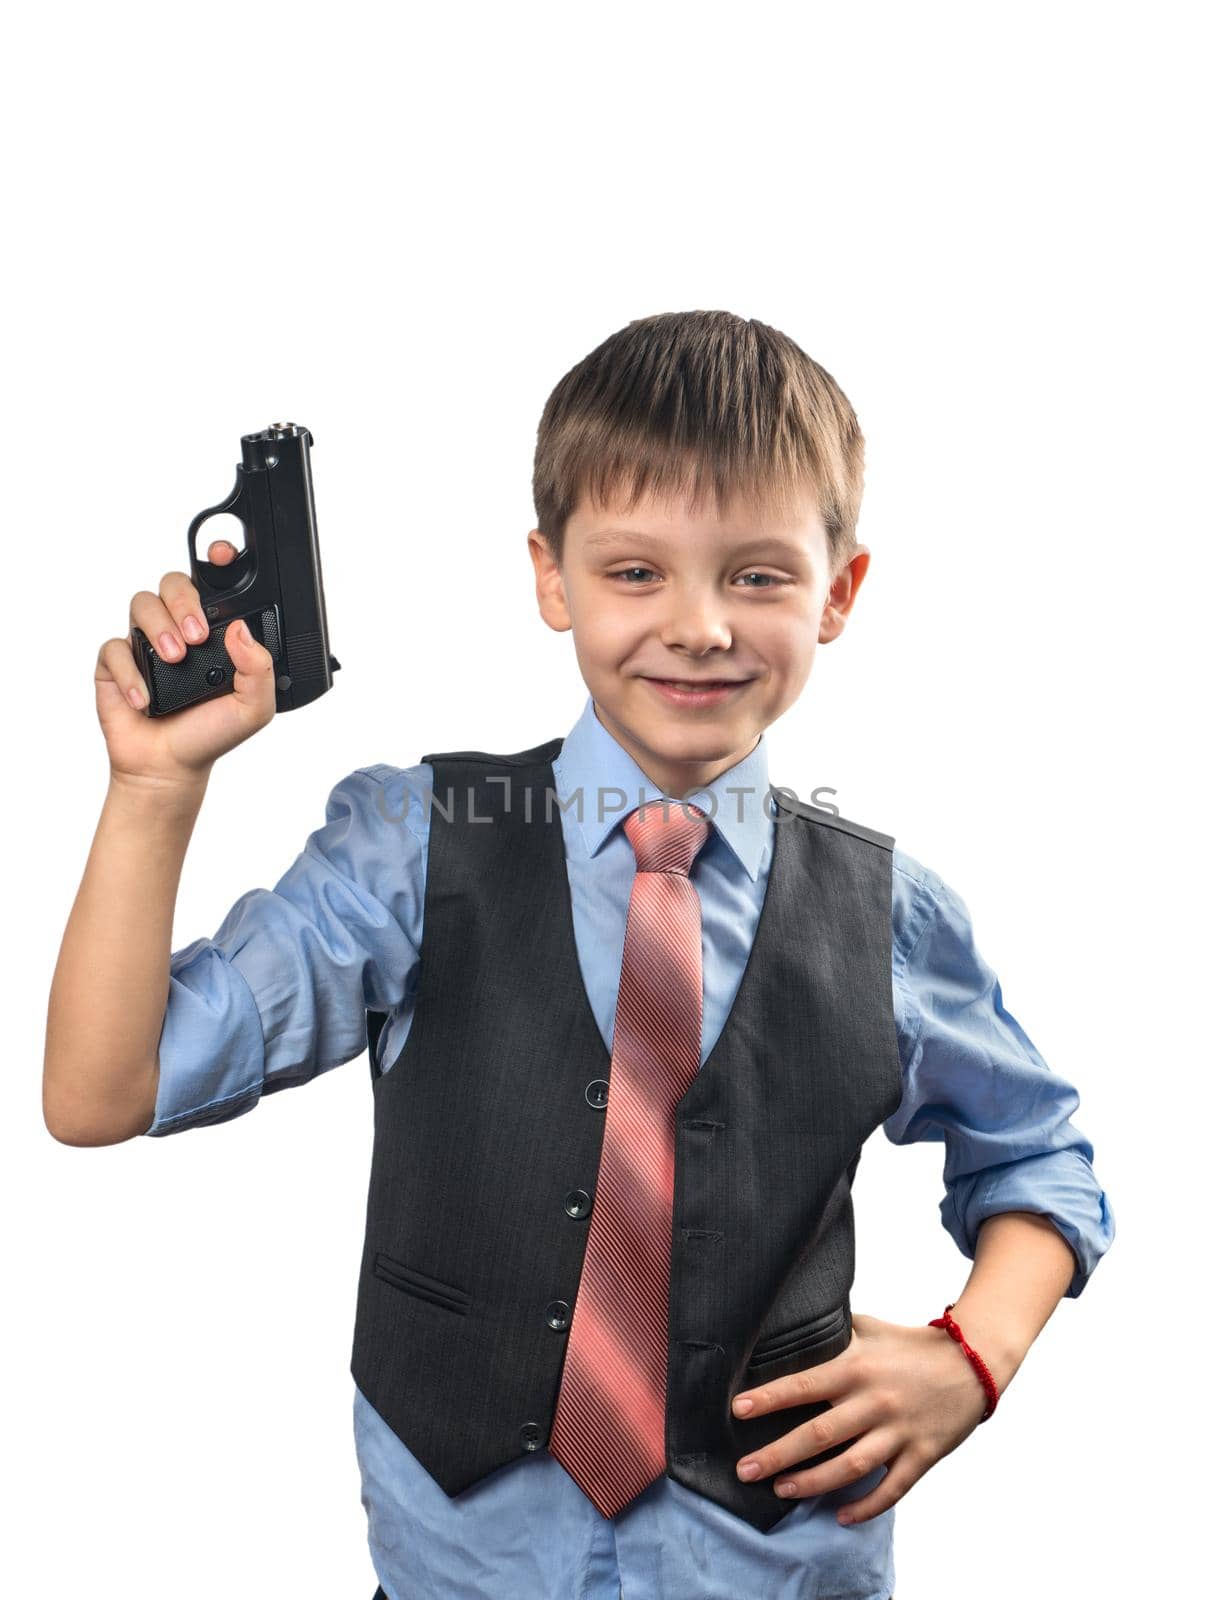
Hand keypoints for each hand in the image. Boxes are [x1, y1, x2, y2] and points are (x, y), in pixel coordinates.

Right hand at [95, 541, 276, 785]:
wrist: (171, 767)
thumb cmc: (211, 733)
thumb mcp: (254, 707)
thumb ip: (258, 668)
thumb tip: (241, 629)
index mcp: (215, 631)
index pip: (214, 584)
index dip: (215, 561)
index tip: (221, 555)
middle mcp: (179, 628)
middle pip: (173, 582)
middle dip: (184, 602)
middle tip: (198, 636)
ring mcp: (146, 641)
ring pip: (141, 604)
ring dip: (159, 628)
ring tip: (175, 660)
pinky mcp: (115, 662)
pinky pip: (113, 646)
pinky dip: (130, 672)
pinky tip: (145, 699)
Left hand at [731, 1311, 990, 1524]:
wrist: (972, 1361)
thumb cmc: (912, 1344)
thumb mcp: (869, 1328)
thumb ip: (834, 1332)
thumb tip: (794, 1324)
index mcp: (857, 1367)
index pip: (805, 1385)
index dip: (770, 1399)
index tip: (738, 1410)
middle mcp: (874, 1401)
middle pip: (819, 1434)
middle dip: (778, 1454)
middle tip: (745, 1469)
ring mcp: (899, 1431)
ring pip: (850, 1467)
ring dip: (813, 1483)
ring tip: (782, 1490)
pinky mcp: (922, 1454)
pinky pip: (891, 1489)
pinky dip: (865, 1506)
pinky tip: (840, 1516)